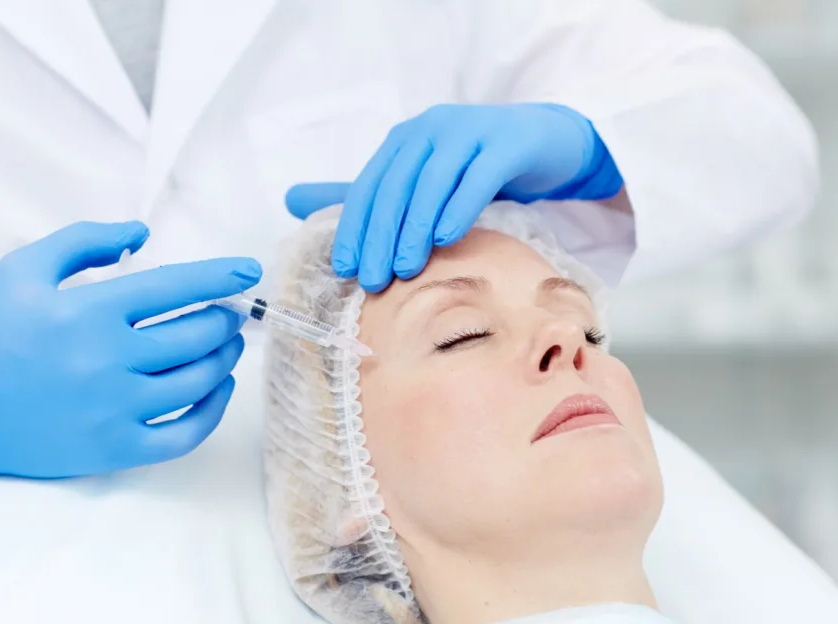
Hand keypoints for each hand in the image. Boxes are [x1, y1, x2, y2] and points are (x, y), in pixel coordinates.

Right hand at [0, 221, 261, 492]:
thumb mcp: (22, 269)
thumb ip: (83, 240)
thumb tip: (141, 232)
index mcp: (87, 312)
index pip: (175, 287)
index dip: (220, 276)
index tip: (249, 271)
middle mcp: (106, 360)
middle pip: (195, 335)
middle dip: (224, 319)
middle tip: (231, 312)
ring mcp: (114, 409)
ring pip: (198, 381)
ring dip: (224, 357)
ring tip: (227, 344)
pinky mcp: (115, 449)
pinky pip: (185, 434)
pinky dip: (213, 410)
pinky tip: (218, 387)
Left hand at [285, 103, 621, 291]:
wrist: (547, 141)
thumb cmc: (478, 167)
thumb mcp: (422, 179)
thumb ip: (368, 193)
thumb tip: (290, 199)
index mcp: (406, 138)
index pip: (370, 186)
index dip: (355, 228)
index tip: (346, 270)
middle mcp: (432, 128)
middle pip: (397, 186)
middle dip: (381, 236)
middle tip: (374, 279)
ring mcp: (471, 131)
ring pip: (433, 182)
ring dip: (416, 228)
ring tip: (406, 269)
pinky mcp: (507, 143)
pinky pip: (478, 177)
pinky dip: (459, 207)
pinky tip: (447, 239)